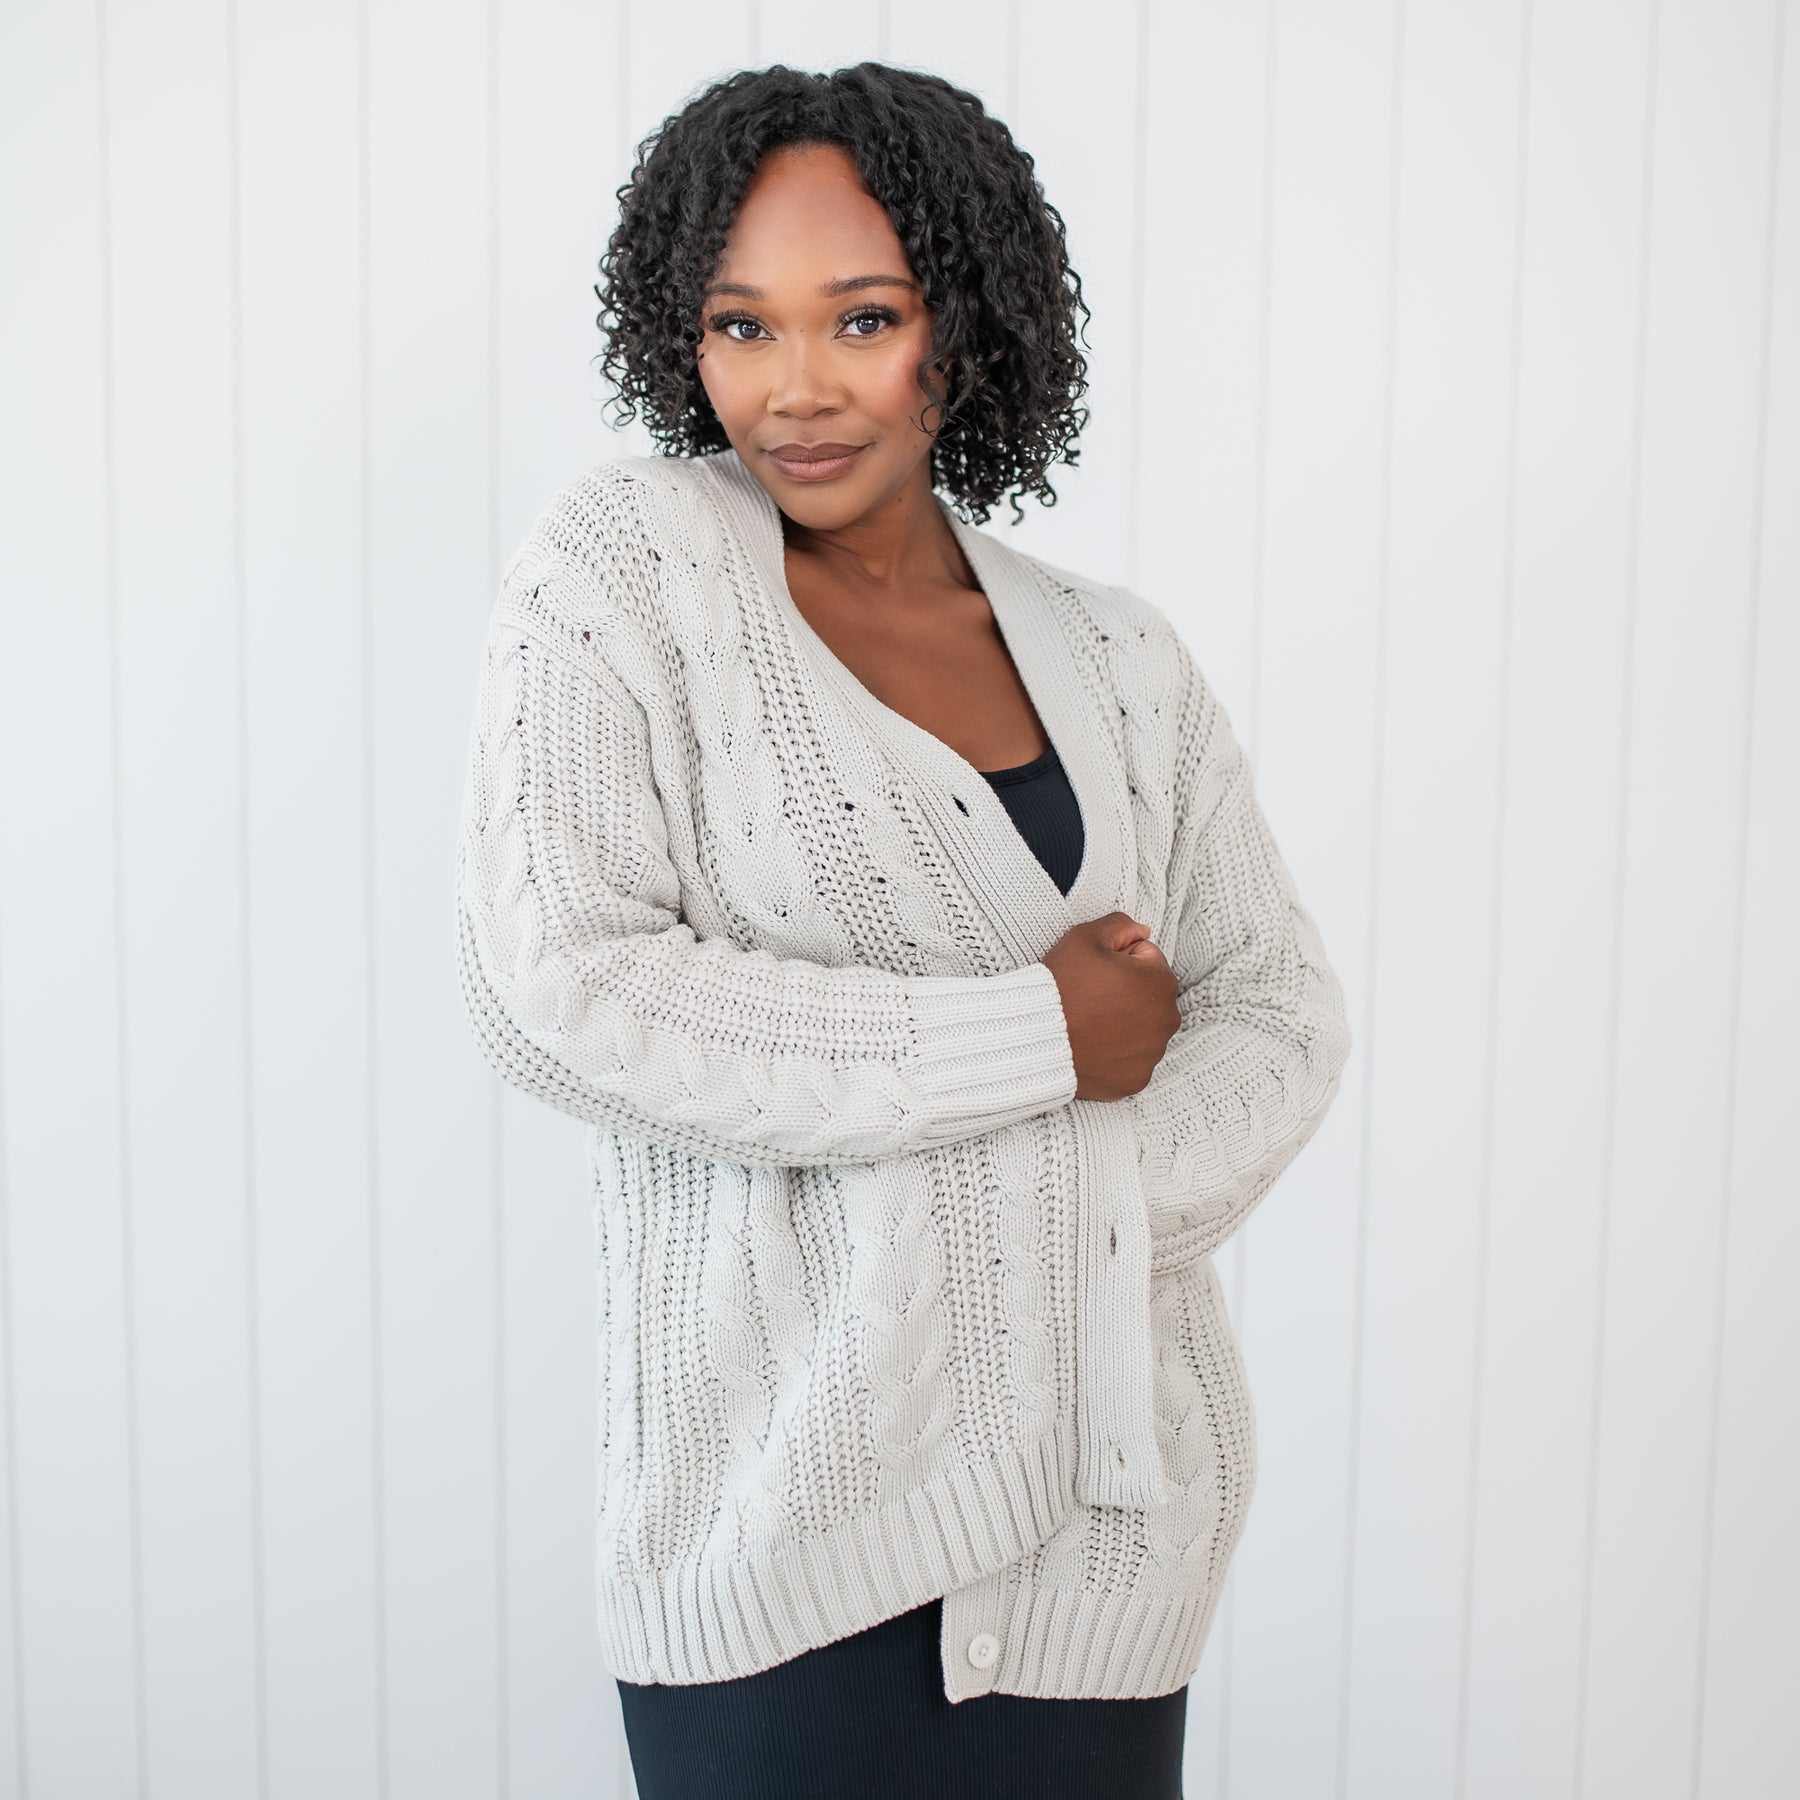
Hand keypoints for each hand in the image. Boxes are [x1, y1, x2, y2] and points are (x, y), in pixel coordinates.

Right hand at [1040, 912, 1180, 1101]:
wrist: (1034, 1037)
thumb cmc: (1060, 986)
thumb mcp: (1085, 937)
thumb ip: (1120, 924)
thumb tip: (1142, 931)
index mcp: (1161, 982)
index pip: (1146, 959)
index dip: (1117, 961)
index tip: (1094, 973)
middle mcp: (1166, 1021)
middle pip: (1148, 996)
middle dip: (1126, 993)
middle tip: (1089, 998)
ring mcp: (1152, 1054)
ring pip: (1141, 1030)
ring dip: (1122, 1024)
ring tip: (1088, 1022)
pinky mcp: (1136, 1080)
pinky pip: (1130, 1061)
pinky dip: (1115, 1055)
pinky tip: (1091, 1046)